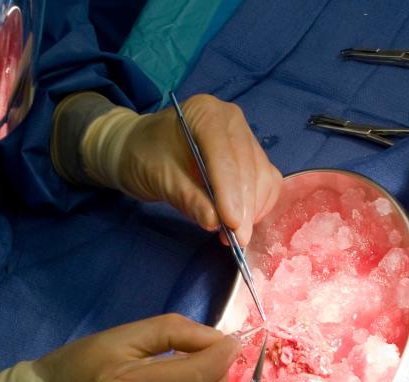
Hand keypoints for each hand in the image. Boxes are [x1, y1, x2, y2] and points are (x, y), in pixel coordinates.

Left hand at [53, 92, 282, 245]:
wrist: (142, 150)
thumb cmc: (145, 157)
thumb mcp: (158, 177)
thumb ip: (186, 196)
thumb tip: (214, 222)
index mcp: (206, 114)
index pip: (225, 155)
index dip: (230, 191)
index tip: (232, 224)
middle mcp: (232, 121)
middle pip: (249, 167)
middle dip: (244, 207)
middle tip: (236, 240)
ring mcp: (246, 137)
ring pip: (263, 177)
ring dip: (252, 210)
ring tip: (233, 235)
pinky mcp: (253, 157)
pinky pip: (266, 183)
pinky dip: (257, 206)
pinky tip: (241, 222)